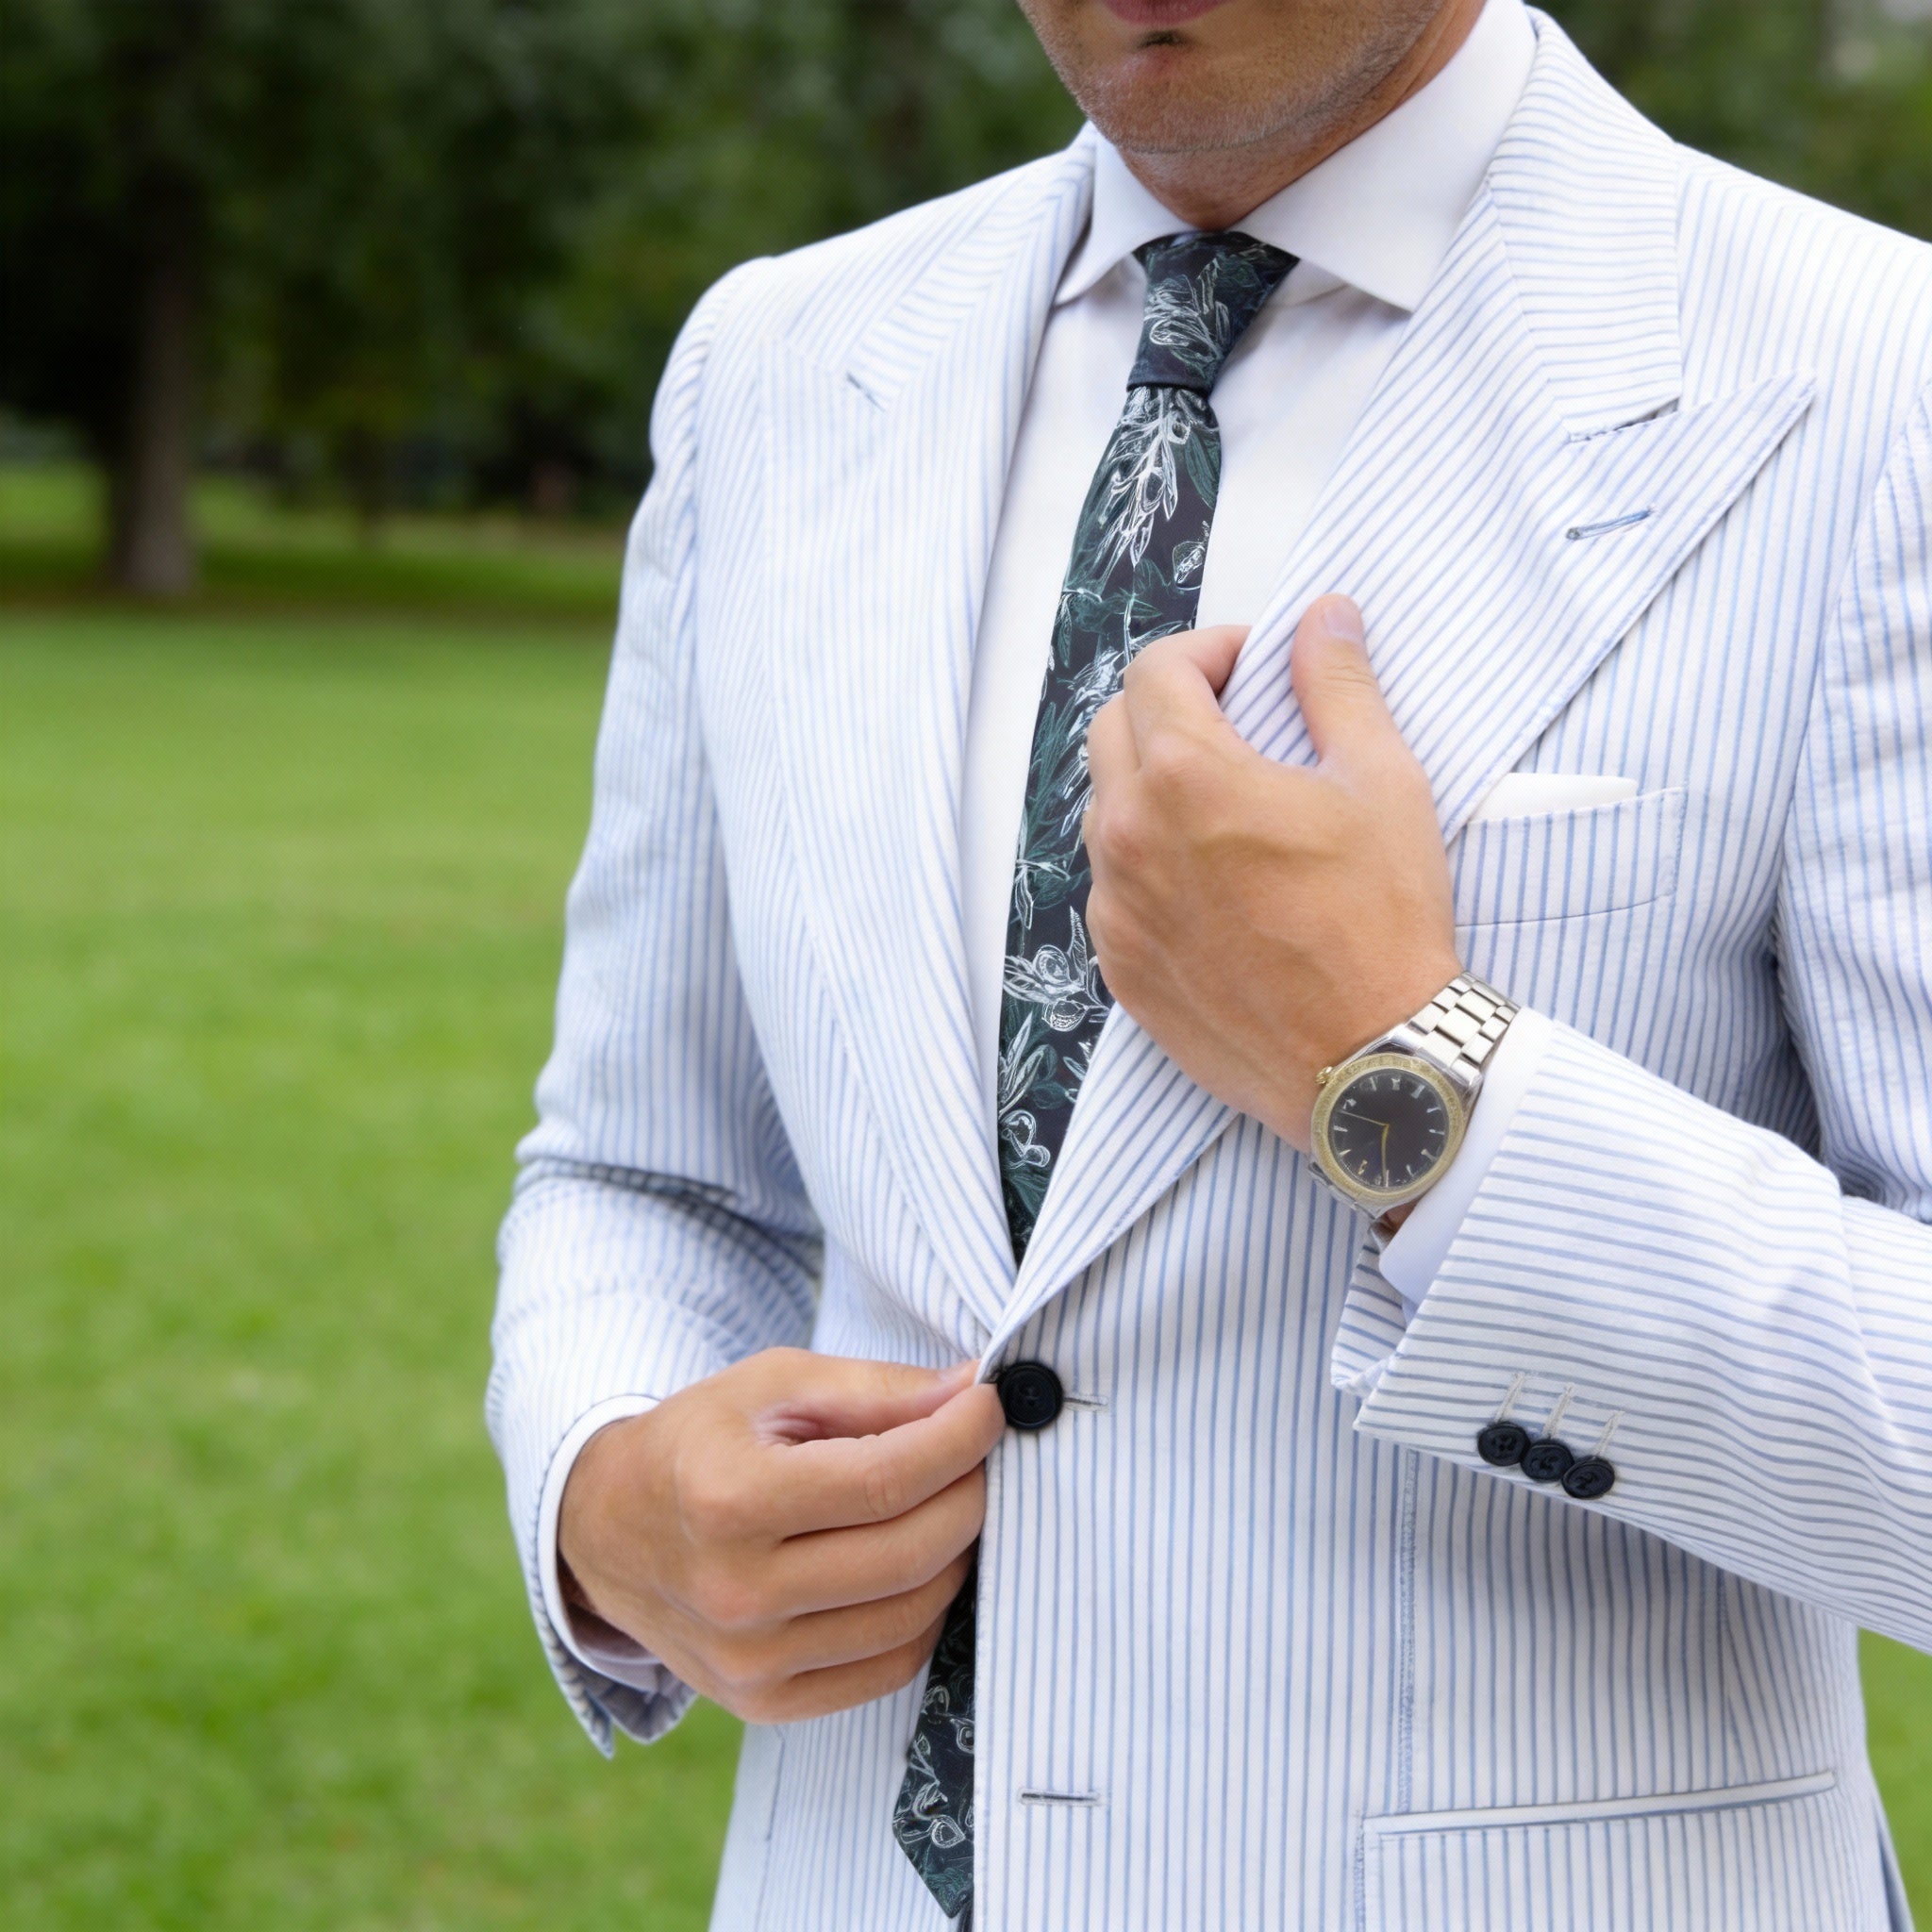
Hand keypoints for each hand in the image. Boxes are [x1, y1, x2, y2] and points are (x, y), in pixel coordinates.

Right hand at [558, 1350, 1004, 1723]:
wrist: (608, 1528)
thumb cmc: (700, 1441)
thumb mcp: (773, 1384)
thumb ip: (876, 1390)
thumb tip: (973, 1392)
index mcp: (729, 1500)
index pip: (884, 1480)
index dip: (958, 1440)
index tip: (991, 1404)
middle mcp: (737, 1593)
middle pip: (910, 1552)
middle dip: (969, 1493)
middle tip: (975, 1452)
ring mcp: (751, 1661)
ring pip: (912, 1613)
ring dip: (957, 1552)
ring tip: (947, 1501)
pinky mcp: (767, 1702)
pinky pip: (891, 1667)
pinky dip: (926, 1612)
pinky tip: (917, 1563)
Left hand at [1083, 594, 1460, 1153]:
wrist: (1369, 1060)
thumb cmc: (1383, 924)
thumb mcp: (1381, 781)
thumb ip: (1339, 685)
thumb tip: (1324, 616)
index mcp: (1187, 776)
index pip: (1155, 670)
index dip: (1207, 653)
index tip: (1251, 669)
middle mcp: (1130, 836)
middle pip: (1113, 729)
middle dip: (1169, 709)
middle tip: (1237, 725)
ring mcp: (1117, 907)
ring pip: (1107, 811)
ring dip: (1153, 788)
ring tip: (1228, 810)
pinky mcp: (1121, 966)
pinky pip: (1114, 889)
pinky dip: (1149, 865)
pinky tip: (1214, 883)